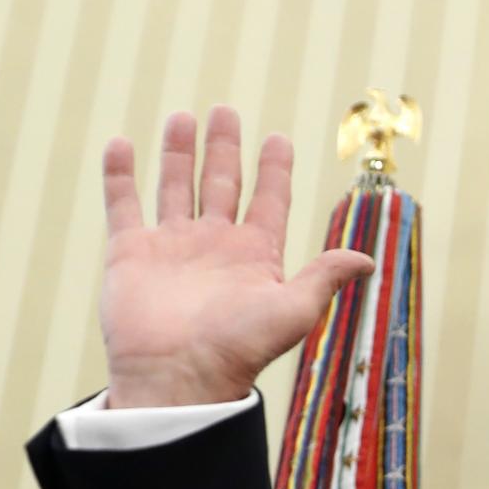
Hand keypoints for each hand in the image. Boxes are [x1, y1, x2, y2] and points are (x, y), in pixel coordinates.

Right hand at [100, 106, 375, 407]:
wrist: (178, 377)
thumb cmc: (238, 349)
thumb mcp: (294, 310)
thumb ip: (325, 276)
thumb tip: (368, 260)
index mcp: (255, 255)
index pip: (269, 201)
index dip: (275, 170)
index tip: (278, 139)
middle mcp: (214, 246)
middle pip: (222, 184)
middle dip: (225, 148)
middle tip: (226, 111)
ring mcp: (172, 247)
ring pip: (176, 186)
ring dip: (179, 153)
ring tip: (184, 117)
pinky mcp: (131, 253)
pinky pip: (123, 204)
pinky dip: (120, 175)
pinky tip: (121, 145)